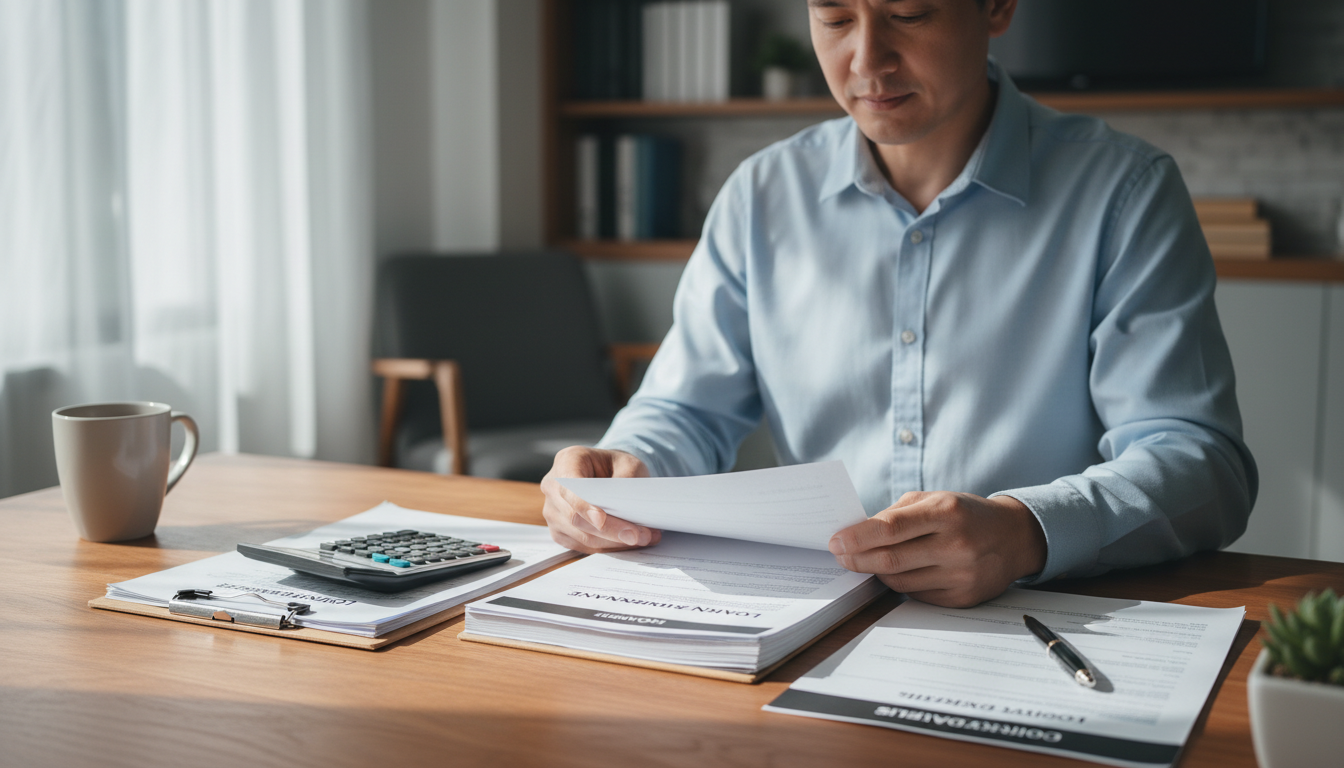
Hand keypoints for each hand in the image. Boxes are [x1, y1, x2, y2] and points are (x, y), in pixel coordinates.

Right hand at [540, 447, 660, 552]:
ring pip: (581, 536)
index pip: (569, 488)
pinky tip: (630, 542)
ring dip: (614, 542)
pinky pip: (583, 547)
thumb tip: (626, 508)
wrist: (608, 475)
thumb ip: (627, 480)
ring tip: (644, 538)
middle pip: (575, 517)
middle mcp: (553, 487)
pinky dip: (608, 547)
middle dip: (610, 530)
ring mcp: (553, 512)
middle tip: (640, 535)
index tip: (601, 520)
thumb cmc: (616, 466)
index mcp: (566, 461)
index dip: (583, 506)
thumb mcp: (628, 463)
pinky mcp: (560, 532)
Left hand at [828, 492, 1045, 607]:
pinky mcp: (963, 598)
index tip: (835, 541)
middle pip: (890, 560)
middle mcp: (956, 544)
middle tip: (840, 555)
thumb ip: (897, 513)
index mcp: (946, 512)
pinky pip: (917, 595)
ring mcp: (962, 575)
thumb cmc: (966, 514)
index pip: (890, 528)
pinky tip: (897, 573)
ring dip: (877, 572)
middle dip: (857, 559)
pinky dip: (901, 584)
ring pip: (900, 582)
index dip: (858, 537)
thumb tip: (857, 534)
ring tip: (867, 561)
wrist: (1013, 538)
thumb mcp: (935, 499)